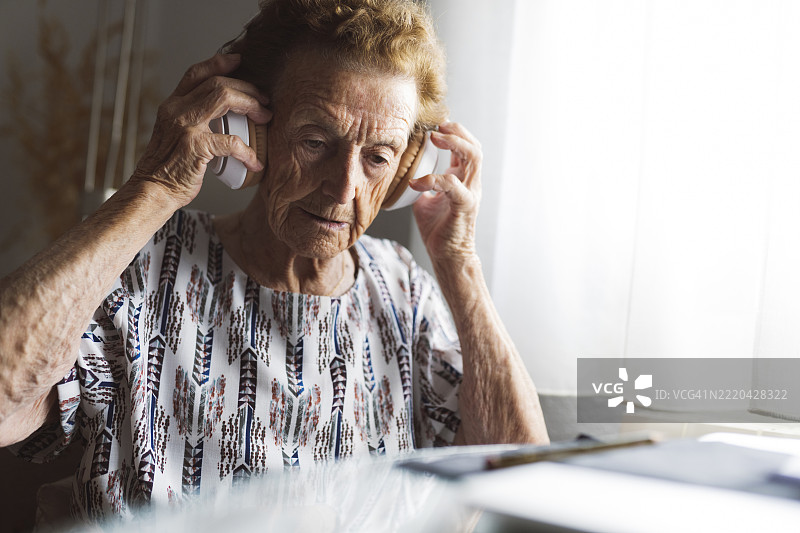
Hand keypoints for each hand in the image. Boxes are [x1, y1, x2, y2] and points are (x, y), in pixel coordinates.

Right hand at [130, 54, 271, 207]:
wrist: (152, 190)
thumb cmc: (167, 168)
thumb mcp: (174, 134)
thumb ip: (191, 120)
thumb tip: (220, 116)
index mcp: (172, 105)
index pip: (196, 74)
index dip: (219, 63)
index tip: (239, 61)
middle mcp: (176, 110)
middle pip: (217, 83)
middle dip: (246, 88)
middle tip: (263, 101)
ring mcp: (185, 127)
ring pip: (224, 98)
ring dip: (251, 105)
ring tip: (265, 117)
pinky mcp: (196, 147)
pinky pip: (231, 142)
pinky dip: (248, 151)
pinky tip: (255, 161)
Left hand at [410, 122, 481, 266]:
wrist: (448, 256)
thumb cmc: (438, 230)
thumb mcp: (426, 200)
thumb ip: (421, 185)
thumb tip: (403, 174)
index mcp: (463, 180)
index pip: (467, 147)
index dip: (454, 132)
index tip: (434, 127)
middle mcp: (471, 183)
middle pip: (474, 146)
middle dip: (456, 132)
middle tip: (435, 128)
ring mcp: (471, 193)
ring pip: (473, 158)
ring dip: (453, 144)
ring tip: (434, 139)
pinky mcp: (465, 205)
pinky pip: (453, 185)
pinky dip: (433, 179)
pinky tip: (416, 182)